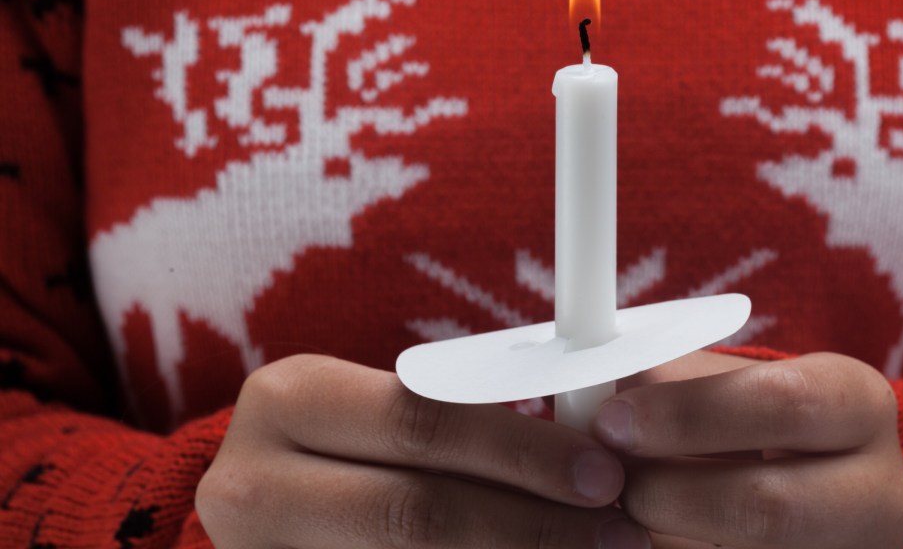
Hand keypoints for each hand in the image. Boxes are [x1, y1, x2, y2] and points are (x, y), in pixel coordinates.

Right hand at [196, 354, 649, 547]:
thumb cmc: (345, 449)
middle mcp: (254, 482)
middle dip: (533, 524)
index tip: (607, 473)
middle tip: (618, 532)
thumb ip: (458, 419)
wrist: (261, 509)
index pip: (425, 422)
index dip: (523, 453)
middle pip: (416, 510)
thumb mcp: (379, 414)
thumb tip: (589, 443)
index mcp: (290, 399)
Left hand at [593, 351, 902, 547]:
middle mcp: (880, 490)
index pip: (786, 404)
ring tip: (625, 513)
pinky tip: (652, 540)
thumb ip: (671, 380)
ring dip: (668, 539)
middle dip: (670, 494)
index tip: (614, 420)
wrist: (818, 487)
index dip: (690, 414)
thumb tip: (598, 389)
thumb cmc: (756, 421)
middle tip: (611, 482)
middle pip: (770, 506)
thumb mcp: (730, 382)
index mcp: (859, 404)